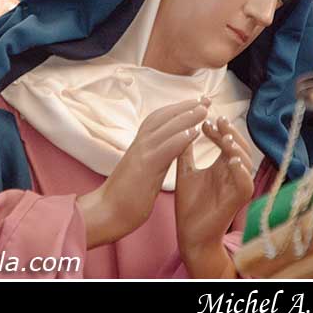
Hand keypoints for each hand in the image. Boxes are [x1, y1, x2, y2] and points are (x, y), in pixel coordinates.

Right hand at [77, 98, 210, 248]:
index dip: (178, 109)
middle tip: (206, 100)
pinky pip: (165, 148)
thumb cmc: (125, 196)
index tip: (196, 104)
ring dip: (187, 117)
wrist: (105, 213)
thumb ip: (156, 158)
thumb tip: (170, 151)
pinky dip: (180, 138)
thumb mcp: (144, 171)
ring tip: (204, 109)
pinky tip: (195, 132)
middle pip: (164, 117)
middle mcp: (140, 144)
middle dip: (186, 107)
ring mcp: (141, 154)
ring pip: (166, 128)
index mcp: (140, 145)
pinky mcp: (144, 167)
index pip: (159, 119)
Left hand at [175, 116, 255, 277]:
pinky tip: (230, 160)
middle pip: (240, 146)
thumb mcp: (185, 172)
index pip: (227, 141)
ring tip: (224, 138)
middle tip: (217, 121)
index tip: (204, 121)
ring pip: (246, 161)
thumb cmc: (189, 205)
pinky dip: (241, 171)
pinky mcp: (238, 201)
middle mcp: (233, 174)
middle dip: (230, 132)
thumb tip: (181, 129)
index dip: (218, 130)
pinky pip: (246, 183)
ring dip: (236, 148)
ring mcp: (237, 187)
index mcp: (222, 166)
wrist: (189, 234)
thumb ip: (186, 152)